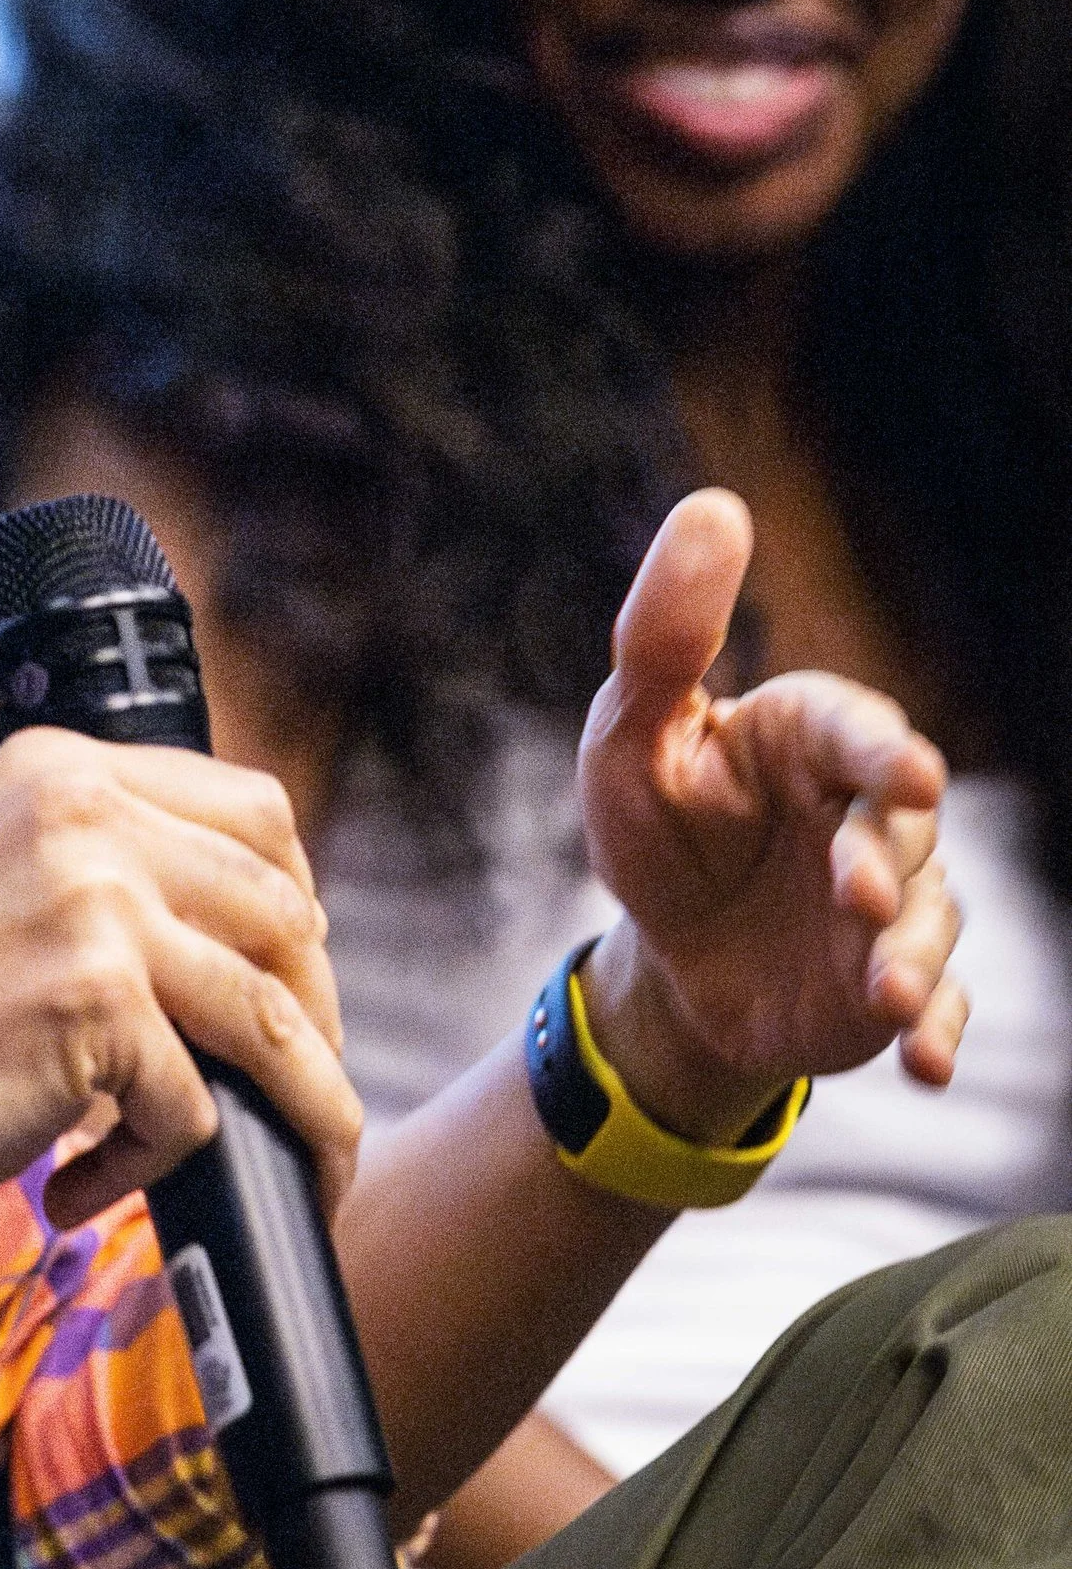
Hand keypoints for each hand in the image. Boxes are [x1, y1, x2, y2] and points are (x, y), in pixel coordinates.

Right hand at [0, 730, 359, 1241]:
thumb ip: (103, 869)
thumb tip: (261, 932)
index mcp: (59, 768)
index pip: (255, 808)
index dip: (295, 901)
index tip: (289, 973)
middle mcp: (83, 812)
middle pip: (284, 910)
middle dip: (311, 1016)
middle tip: (292, 1092)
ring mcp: (93, 903)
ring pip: (271, 1018)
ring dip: (294, 1113)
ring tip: (273, 1169)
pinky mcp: (95, 1005)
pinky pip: (195, 1107)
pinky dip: (152, 1169)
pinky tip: (78, 1187)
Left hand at [577, 490, 962, 1141]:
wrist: (670, 957)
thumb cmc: (653, 824)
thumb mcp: (630, 733)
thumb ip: (663, 635)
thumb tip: (715, 505)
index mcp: (806, 740)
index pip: (855, 731)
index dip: (880, 750)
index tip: (904, 773)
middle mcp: (864, 814)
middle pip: (902, 827)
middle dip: (888, 862)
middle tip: (855, 895)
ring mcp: (888, 903)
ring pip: (926, 922)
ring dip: (913, 960)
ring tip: (882, 996)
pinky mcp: (890, 982)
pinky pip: (934, 1004)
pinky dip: (937, 1030)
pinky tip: (924, 1063)